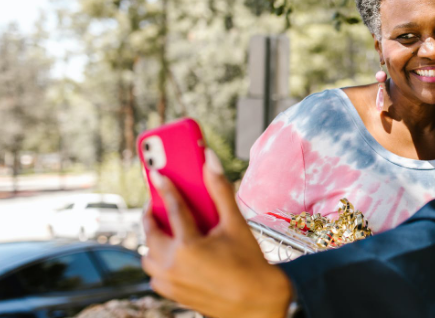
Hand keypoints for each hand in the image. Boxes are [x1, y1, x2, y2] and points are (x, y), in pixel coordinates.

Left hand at [141, 149, 292, 317]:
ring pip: (148, 256)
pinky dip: (159, 260)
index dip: (164, 188)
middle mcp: (173, 266)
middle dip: (151, 215)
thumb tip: (210, 160)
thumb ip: (220, 190)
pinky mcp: (172, 293)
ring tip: (163, 227)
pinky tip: (172, 252)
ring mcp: (170, 282)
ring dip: (152, 240)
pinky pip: (155, 273)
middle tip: (156, 202)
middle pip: (150, 234)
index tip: (155, 174)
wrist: (258, 303)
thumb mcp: (236, 224)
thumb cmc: (250, 264)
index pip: (172, 209)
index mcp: (188, 247)